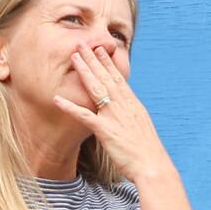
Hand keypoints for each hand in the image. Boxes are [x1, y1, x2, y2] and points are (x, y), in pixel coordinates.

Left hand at [53, 43, 173, 182]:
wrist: (153, 166)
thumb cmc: (149, 153)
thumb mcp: (142, 129)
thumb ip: (132, 118)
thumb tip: (127, 113)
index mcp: (133, 106)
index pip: (119, 79)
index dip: (108, 63)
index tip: (101, 50)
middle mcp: (124, 107)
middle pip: (106, 78)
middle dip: (94, 59)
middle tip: (83, 43)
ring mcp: (114, 117)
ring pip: (97, 89)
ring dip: (84, 71)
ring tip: (74, 56)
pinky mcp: (105, 130)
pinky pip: (84, 116)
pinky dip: (69, 107)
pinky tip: (57, 99)